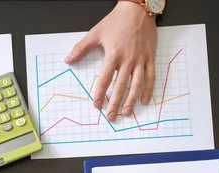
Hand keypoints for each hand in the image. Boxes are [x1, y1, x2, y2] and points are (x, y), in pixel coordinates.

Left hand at [65, 1, 156, 121]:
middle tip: (111, 116)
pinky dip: (149, 89)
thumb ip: (81, 48)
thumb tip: (68, 59)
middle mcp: (128, 59)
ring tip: (127, 112)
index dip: (100, 93)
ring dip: (132, 100)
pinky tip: (144, 100)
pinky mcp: (150, 57)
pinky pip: (151, 76)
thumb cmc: (117, 21)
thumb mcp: (96, 33)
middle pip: (121, 86)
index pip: (105, 79)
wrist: (138, 9)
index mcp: (114, 54)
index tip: (97, 105)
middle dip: (115, 103)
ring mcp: (140, 59)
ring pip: (137, 84)